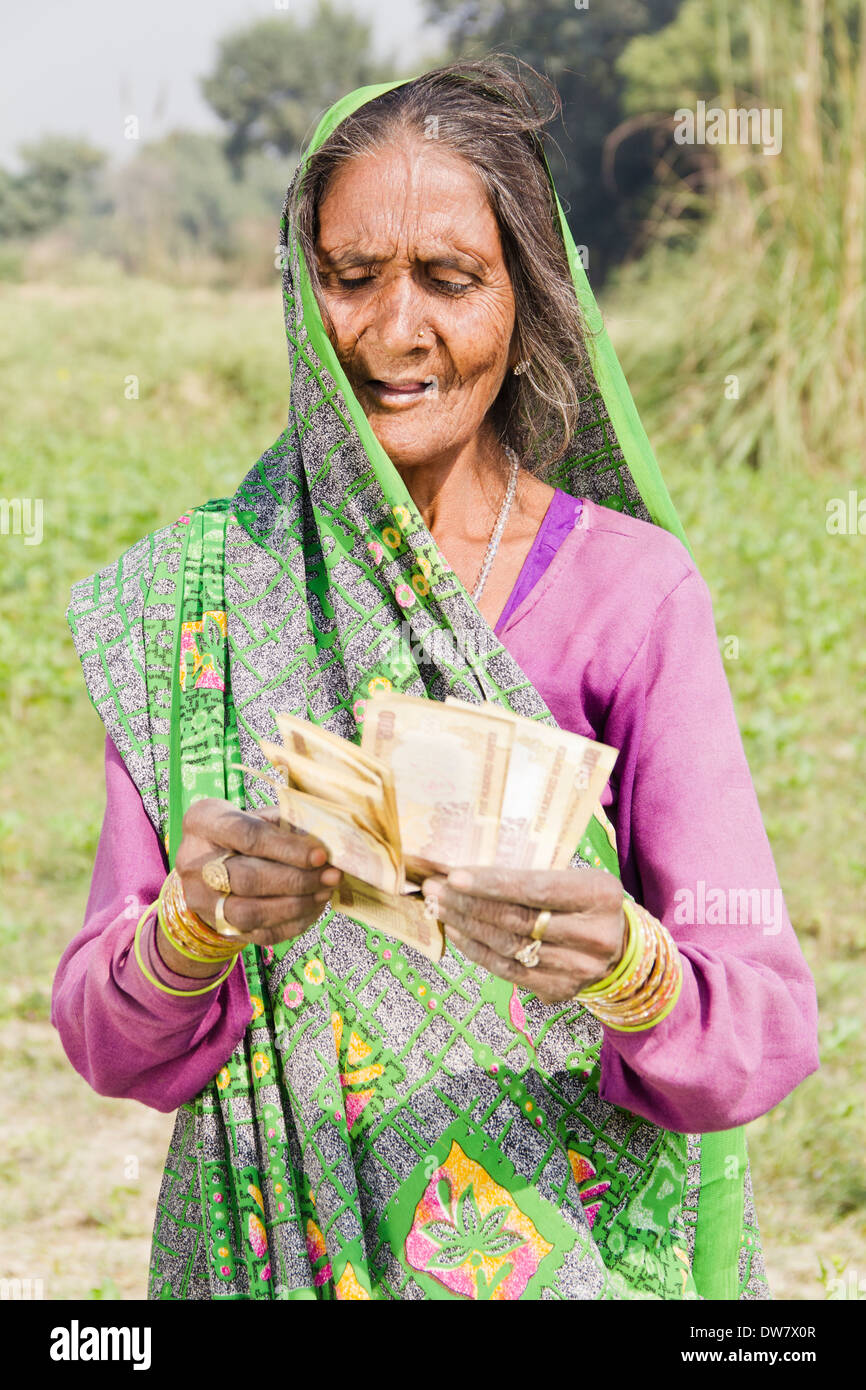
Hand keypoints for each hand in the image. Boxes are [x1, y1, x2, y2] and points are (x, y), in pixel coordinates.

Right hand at [171, 798, 341, 969]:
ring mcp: (202, 900)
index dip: (286, 848)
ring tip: (325, 892)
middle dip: (296, 879)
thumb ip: (286, 822)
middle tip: (331, 875)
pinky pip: (258, 933)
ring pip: (251, 913)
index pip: (246, 837)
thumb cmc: (242, 832)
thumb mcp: (257, 815)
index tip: (320, 854)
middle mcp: (194, 863)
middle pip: (247, 879)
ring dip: (296, 905)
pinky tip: (313, 908)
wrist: (208, 865)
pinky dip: (292, 923)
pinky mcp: (217, 926)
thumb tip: (326, 841)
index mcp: (203, 822)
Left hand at [421, 865, 626, 1004]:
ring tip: (441, 908)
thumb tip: (469, 870)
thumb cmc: (586, 902)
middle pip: (518, 920)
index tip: (455, 876)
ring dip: (467, 927)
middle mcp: (593, 935)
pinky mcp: (561, 990)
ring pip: (509, 947)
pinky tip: (458, 933)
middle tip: (436, 889)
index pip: (537, 890)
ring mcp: (578, 968)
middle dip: (469, 903)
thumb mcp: (576, 878)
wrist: (621, 948)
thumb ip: (535, 875)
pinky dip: (478, 951)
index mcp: (600, 895)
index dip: (493, 884)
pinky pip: (509, 971)